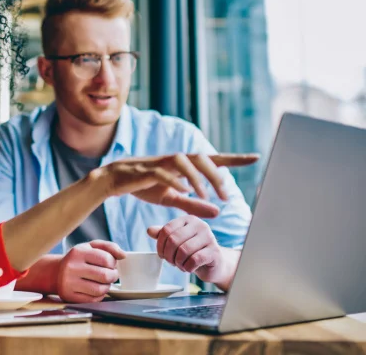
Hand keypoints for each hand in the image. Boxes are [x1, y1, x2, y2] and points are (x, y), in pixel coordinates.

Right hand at [57, 240, 124, 302]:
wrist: (56, 272)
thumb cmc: (78, 259)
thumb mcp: (90, 247)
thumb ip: (109, 247)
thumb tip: (123, 255)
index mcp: (78, 252)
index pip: (106, 259)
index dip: (113, 263)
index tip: (110, 264)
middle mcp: (71, 267)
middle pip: (104, 275)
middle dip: (113, 276)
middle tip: (111, 274)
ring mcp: (69, 283)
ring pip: (100, 290)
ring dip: (107, 287)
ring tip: (104, 282)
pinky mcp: (69, 296)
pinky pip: (93, 300)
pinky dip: (99, 295)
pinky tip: (96, 289)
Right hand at [94, 153, 258, 217]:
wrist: (113, 181)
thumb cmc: (143, 186)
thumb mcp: (171, 198)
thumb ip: (193, 204)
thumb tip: (218, 212)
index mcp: (183, 165)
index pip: (212, 159)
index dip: (234, 158)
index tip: (255, 157)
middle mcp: (174, 160)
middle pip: (201, 157)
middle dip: (216, 175)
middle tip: (225, 196)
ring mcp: (159, 163)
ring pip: (183, 161)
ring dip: (197, 177)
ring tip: (205, 195)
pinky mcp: (145, 170)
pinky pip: (163, 172)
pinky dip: (175, 180)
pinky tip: (184, 191)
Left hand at [147, 216, 228, 284]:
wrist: (214, 264)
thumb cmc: (192, 251)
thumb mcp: (177, 241)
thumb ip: (163, 235)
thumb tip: (149, 230)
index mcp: (188, 219)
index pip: (167, 229)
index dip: (160, 245)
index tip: (161, 255)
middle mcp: (200, 225)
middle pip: (174, 240)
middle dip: (168, 255)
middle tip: (171, 262)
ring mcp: (209, 237)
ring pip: (183, 250)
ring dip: (178, 262)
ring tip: (180, 265)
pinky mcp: (215, 252)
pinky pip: (194, 260)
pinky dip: (187, 267)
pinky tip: (189, 268)